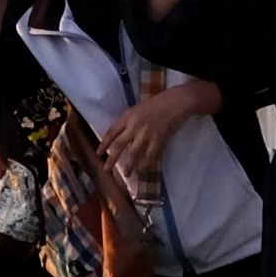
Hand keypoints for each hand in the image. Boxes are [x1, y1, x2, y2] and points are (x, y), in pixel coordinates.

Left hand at [99, 80, 216, 181]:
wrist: (177, 102)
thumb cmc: (158, 103)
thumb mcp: (139, 109)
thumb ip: (129, 121)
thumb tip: (122, 136)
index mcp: (128, 116)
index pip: (112, 132)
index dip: (104, 144)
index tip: (99, 154)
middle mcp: (134, 125)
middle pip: (119, 145)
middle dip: (112, 159)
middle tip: (106, 170)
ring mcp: (147, 133)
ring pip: (134, 153)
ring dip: (129, 165)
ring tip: (127, 174)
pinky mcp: (159, 139)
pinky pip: (150, 155)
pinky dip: (146, 163)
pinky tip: (144, 169)